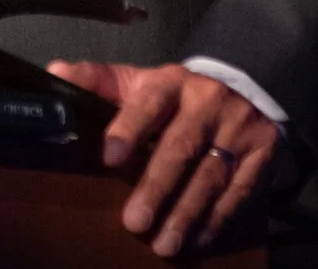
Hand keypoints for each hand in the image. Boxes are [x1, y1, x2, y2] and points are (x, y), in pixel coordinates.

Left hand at [46, 60, 284, 257]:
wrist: (245, 84)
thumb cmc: (176, 95)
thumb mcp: (139, 81)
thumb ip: (98, 81)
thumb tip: (54, 74)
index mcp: (170, 83)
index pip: (148, 104)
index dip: (128, 128)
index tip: (109, 157)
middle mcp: (207, 102)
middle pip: (180, 147)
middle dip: (156, 186)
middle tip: (134, 222)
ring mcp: (238, 127)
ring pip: (210, 174)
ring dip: (186, 213)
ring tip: (163, 244)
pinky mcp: (263, 151)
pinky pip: (239, 190)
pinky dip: (216, 218)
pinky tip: (196, 239)